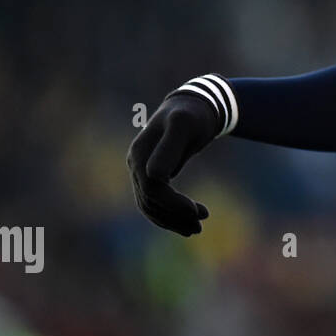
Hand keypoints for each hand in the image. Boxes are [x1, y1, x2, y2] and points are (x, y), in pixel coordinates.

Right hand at [127, 91, 221, 235]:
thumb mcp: (184, 126)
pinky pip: (152, 200)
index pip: (152, 188)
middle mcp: (135, 162)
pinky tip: (187, 220)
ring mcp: (139, 169)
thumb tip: (154, 175)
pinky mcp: (148, 174)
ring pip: (149, 205)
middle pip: (148, 200)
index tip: (198, 211)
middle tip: (200, 226)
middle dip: (174, 216)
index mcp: (141, 153)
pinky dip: (168, 213)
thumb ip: (169, 149)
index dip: (172, 203)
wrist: (193, 107)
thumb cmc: (192, 115)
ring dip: (171, 220)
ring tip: (196, 228)